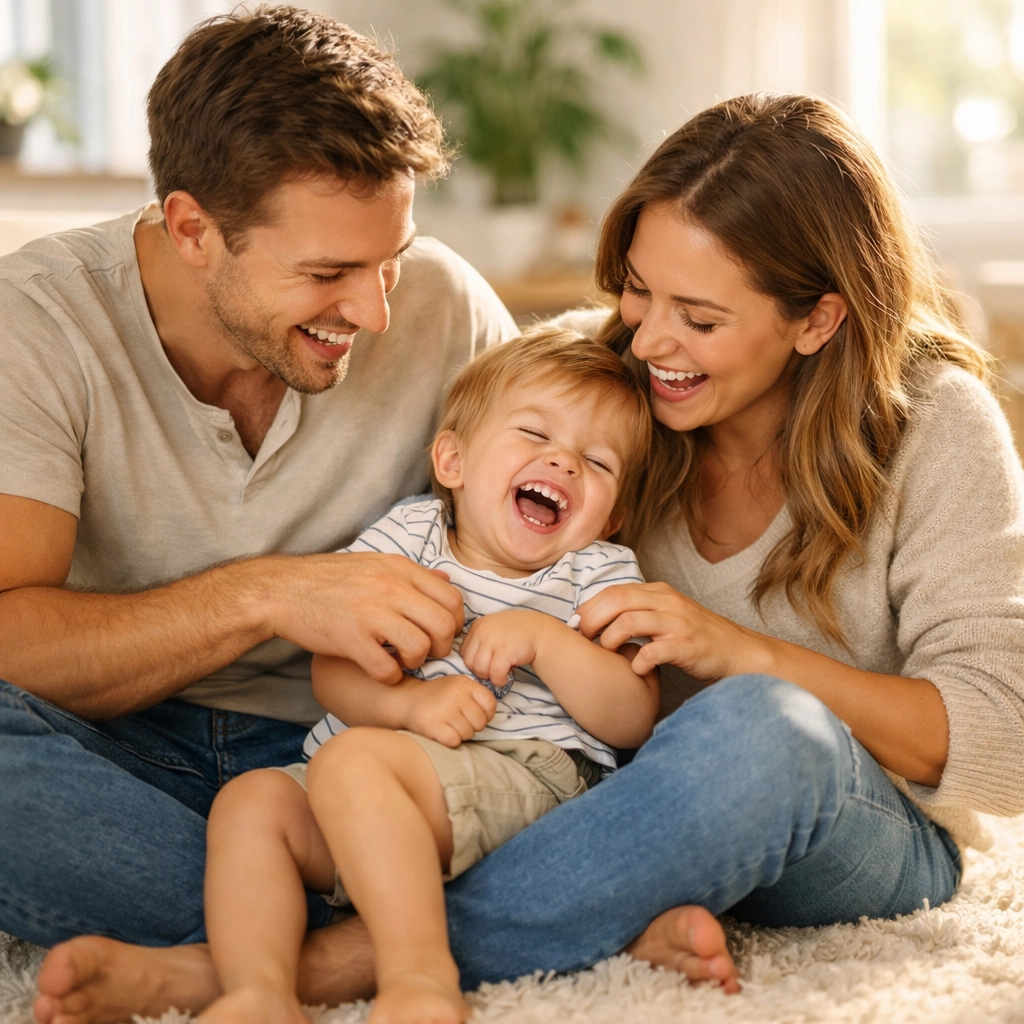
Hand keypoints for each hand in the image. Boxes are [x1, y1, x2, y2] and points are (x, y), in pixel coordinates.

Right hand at [263, 553, 464, 684]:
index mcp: (400, 569)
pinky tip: (380, 671)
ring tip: (401, 660)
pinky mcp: (351, 639)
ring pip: (420, 648)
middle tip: (426, 652)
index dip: (455, 623)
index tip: (441, 634)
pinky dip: (389, 677)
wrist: (283, 590)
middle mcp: (391, 588)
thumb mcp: (376, 563)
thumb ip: (412, 574)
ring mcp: (371, 614)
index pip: (452, 599)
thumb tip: (446, 579)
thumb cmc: (330, 579)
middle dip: (442, 647)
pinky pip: (387, 670)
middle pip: (444, 625)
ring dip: (415, 662)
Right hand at [401, 674, 496, 746]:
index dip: (486, 714)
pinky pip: (454, 741)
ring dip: (460, 734)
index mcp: (464, 683)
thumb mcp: (457, 686)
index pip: (490, 704)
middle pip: (480, 722)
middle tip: (458, 721)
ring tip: (448, 725)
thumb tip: (491, 715)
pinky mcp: (434, 726)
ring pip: (468, 734)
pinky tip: (442, 731)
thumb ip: (475, 695)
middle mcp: (456, 695)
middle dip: (472, 726)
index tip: (475, 715)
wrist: (407, 699)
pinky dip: (450, 741)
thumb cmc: (437, 696)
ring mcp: (445, 710)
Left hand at [460, 609, 553, 688]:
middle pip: (470, 663)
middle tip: (494, 670)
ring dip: (490, 676)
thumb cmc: (515, 634)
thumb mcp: (492, 630)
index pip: (464, 652)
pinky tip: (507, 677)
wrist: (540, 632)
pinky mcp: (505, 652)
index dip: (474, 662)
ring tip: (500, 673)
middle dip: (481, 671)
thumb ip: (479, 641)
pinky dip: (500, 680)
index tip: (488, 663)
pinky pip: (495, 674)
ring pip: (480, 670)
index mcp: (477, 626)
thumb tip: (467, 664)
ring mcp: (494, 641)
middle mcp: (483, 631)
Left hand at [575, 582, 771, 680]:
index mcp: (660, 592)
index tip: (576, 625)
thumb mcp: (669, 615)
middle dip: (591, 619)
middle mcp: (668, 602)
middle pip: (616, 600)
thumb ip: (641, 612)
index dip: (589, 607)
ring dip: (609, 639)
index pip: (614, 590)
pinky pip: (651, 652)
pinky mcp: (687, 646)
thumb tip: (600, 620)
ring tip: (606, 653)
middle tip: (581, 639)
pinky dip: (637, 663)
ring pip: (629, 621)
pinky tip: (636, 670)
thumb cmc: (700, 639)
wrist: (740, 654)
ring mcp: (678, 623)